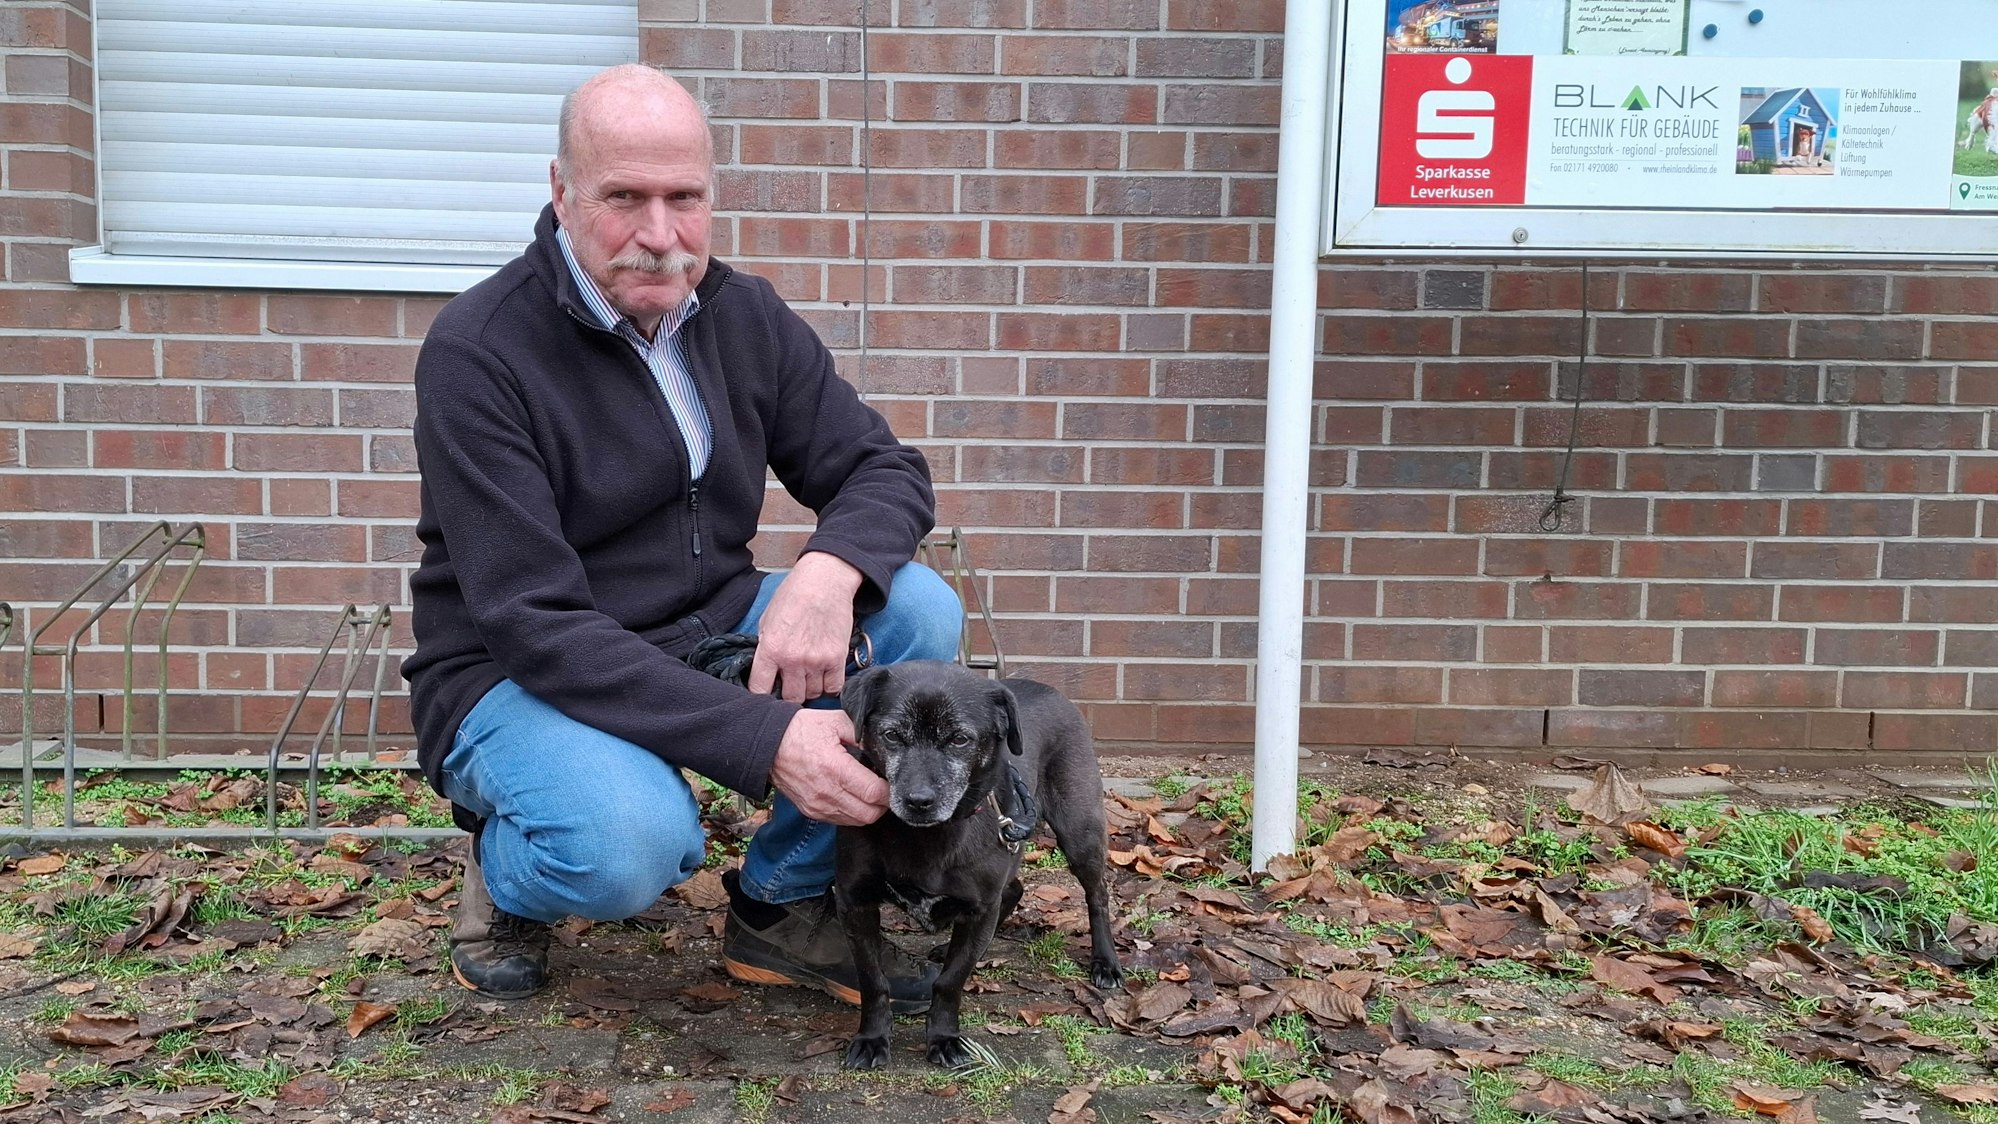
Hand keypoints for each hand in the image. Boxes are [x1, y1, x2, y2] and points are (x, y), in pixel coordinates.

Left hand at [748, 551, 863, 702]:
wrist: (824, 581)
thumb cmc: (794, 596)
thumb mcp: (767, 620)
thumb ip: (765, 647)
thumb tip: (765, 669)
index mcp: (770, 648)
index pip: (759, 689)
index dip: (761, 694)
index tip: (767, 692)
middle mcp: (792, 659)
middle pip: (790, 697)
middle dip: (789, 693)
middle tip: (791, 684)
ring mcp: (816, 660)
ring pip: (812, 694)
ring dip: (810, 688)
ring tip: (809, 675)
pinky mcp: (836, 658)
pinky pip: (833, 688)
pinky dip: (829, 686)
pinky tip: (825, 676)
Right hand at [768, 708, 885, 825]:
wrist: (766, 746)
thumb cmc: (799, 731)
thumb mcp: (835, 721)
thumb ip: (861, 733)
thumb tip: (880, 747)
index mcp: (835, 769)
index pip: (874, 793)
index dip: (889, 790)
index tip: (892, 780)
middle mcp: (827, 793)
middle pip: (869, 814)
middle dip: (883, 803)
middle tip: (884, 788)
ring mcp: (818, 806)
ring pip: (857, 821)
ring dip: (868, 810)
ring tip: (869, 792)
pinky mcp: (811, 812)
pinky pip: (841, 821)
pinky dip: (852, 813)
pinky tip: (853, 796)